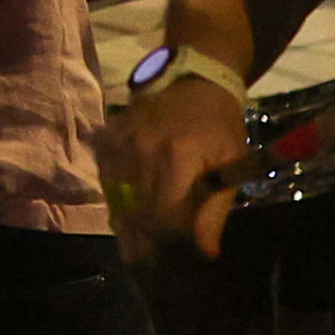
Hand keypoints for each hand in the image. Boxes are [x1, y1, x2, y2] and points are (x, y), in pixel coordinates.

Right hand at [110, 63, 252, 257]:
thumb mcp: (230, 165)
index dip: (172, 235)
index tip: (183, 239)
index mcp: (177, 156)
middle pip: (136, 212)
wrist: (196, 82)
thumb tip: (206, 253)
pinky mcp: (107, 136)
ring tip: (141, 234)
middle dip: (147, 236)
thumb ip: (215, 210)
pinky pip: (104, 180)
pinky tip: (129, 200)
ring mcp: (119, 141)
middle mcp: (141, 149)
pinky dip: (115, 196)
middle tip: (156, 250)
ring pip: (115, 200)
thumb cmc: (220, 126)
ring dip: (128, 220)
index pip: (162, 216)